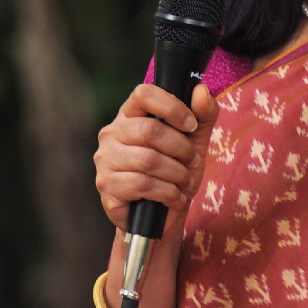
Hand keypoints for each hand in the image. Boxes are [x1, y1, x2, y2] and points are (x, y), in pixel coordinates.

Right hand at [94, 82, 219, 230]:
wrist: (161, 216)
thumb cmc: (174, 172)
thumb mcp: (195, 141)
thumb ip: (202, 115)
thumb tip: (201, 91)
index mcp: (130, 115)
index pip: (143, 94)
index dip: (171, 106)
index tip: (190, 125)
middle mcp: (111, 133)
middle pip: (149, 129)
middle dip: (181, 148)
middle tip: (192, 161)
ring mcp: (105, 160)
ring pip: (148, 160)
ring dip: (177, 174)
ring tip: (185, 182)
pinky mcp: (106, 185)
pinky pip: (142, 184)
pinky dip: (168, 193)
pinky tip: (174, 197)